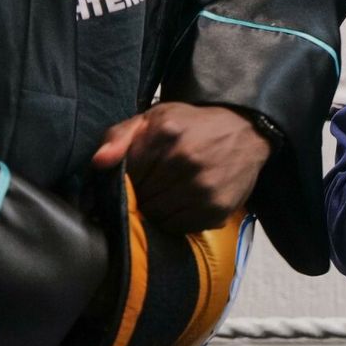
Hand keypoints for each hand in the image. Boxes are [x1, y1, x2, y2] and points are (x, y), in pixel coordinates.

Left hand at [92, 101, 272, 233]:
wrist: (246, 131)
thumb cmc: (193, 125)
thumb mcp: (155, 118)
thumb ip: (119, 135)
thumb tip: (100, 162)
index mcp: (165, 133)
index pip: (124, 175)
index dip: (124, 180)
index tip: (134, 177)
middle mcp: (185, 160)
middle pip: (139, 198)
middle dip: (140, 196)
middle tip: (153, 185)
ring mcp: (202, 186)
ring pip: (156, 216)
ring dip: (156, 210)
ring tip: (167, 194)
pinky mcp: (216, 207)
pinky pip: (178, 227)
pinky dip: (175, 220)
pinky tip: (183, 203)